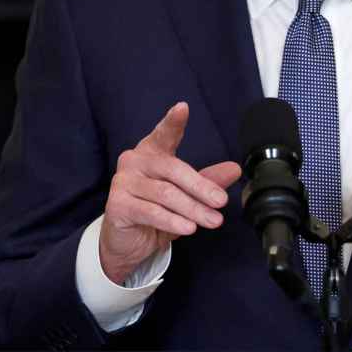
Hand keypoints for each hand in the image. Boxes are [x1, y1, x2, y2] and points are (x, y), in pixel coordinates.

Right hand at [99, 102, 241, 284]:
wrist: (128, 242)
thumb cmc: (156, 212)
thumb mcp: (186, 196)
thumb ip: (207, 181)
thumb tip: (234, 169)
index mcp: (152, 152)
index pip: (164, 134)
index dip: (172, 122)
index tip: (182, 108)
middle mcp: (134, 162)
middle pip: (173, 169)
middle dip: (201, 187)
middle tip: (221, 201)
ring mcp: (123, 182)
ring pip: (165, 193)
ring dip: (193, 209)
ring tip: (213, 220)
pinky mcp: (117, 205)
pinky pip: (150, 212)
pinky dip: (172, 221)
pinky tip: (188, 227)